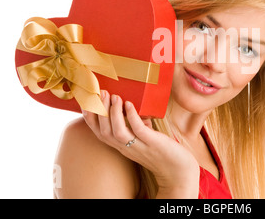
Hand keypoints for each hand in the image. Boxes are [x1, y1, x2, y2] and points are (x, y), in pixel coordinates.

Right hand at [82, 90, 199, 197]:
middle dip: (100, 111)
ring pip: (117, 132)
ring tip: (115, 96)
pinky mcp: (152, 143)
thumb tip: (131, 108)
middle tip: (101, 93)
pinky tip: (130, 105)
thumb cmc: (161, 151)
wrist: (178, 170)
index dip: (90, 118)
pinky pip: (138, 130)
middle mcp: (126, 148)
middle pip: (104, 131)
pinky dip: (132, 117)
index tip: (87, 102)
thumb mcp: (143, 138)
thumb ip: (136, 125)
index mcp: (121, 146)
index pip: (99, 133)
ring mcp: (139, 146)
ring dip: (113, 113)